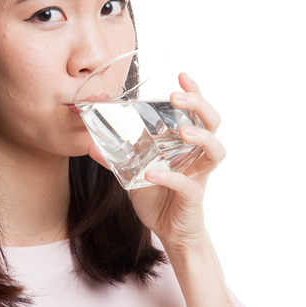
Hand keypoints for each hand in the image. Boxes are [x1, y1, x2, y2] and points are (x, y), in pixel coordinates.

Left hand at [88, 72, 225, 253]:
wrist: (170, 232)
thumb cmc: (158, 196)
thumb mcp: (133, 172)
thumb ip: (115, 157)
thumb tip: (89, 144)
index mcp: (187, 143)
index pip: (198, 110)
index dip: (195, 90)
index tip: (183, 74)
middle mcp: (198, 155)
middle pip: (213, 122)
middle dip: (199, 104)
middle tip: (177, 96)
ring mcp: (199, 175)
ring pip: (216, 150)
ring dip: (201, 136)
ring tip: (183, 131)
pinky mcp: (193, 197)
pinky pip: (187, 184)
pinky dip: (170, 176)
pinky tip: (153, 173)